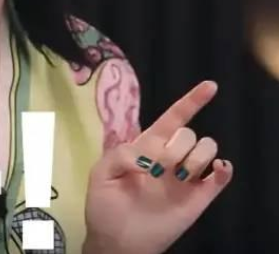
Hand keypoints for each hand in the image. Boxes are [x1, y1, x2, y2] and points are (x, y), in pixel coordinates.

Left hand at [83, 81, 232, 253]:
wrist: (115, 241)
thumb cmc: (105, 204)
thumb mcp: (101, 173)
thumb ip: (118, 154)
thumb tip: (145, 156)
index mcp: (147, 146)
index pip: (173, 117)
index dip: (191, 101)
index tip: (210, 86)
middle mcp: (170, 157)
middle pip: (188, 134)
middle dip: (176, 146)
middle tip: (158, 168)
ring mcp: (185, 178)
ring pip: (207, 149)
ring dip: (196, 157)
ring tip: (178, 176)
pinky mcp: (197, 199)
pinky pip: (219, 179)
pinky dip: (222, 170)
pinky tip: (215, 171)